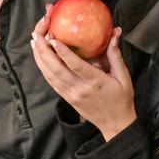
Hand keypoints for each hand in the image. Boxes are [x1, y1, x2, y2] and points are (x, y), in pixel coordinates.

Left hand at [32, 10, 135, 140]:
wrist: (115, 124)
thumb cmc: (121, 98)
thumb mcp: (123, 77)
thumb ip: (116, 55)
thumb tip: (115, 34)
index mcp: (95, 82)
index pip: (76, 66)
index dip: (63, 53)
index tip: (53, 39)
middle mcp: (80, 89)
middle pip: (57, 69)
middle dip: (44, 51)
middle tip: (37, 35)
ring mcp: (71, 95)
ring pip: (50, 76)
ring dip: (40, 59)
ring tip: (34, 42)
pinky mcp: (67, 98)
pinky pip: (52, 82)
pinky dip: (44, 69)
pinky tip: (40, 58)